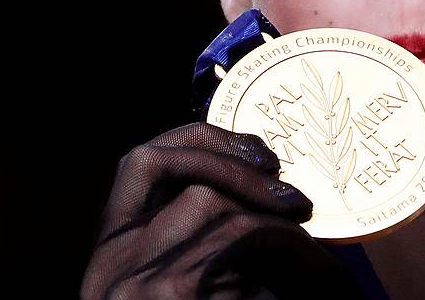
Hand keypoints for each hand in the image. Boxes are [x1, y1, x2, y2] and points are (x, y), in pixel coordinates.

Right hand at [80, 122, 365, 298]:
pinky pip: (240, 234)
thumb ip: (205, 236)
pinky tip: (314, 265)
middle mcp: (109, 260)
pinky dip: (287, 241)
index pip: (140, 162)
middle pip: (165, 161)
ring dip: (274, 214)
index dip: (198, 140)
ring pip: (212, 200)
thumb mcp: (197, 280)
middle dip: (236, 159)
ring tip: (308, 243)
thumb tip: (262, 177)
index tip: (255, 151)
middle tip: (291, 191)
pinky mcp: (172, 290)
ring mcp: (132, 277)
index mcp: (112, 253)